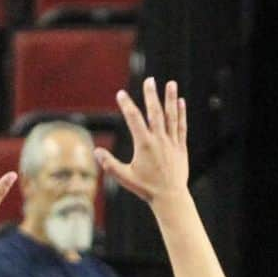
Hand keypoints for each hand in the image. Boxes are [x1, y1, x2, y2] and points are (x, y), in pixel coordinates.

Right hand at [94, 77, 187, 206]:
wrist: (170, 196)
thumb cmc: (145, 188)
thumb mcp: (124, 177)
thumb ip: (109, 164)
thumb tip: (96, 151)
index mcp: (144, 145)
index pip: (134, 120)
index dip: (127, 105)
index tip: (121, 94)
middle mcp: (159, 140)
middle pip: (155, 113)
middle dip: (151, 95)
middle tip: (150, 80)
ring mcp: (171, 142)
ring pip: (171, 116)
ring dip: (170, 99)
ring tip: (171, 83)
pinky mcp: (180, 147)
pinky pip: (181, 126)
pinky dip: (181, 113)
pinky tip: (181, 102)